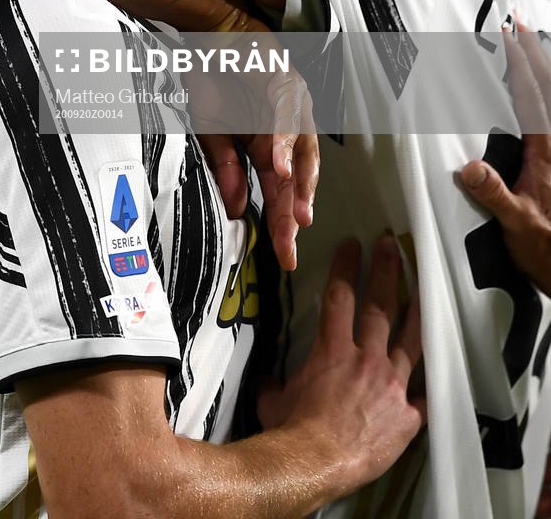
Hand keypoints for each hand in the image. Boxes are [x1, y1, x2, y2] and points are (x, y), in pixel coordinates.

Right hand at [195, 49, 318, 269]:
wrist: (210, 33)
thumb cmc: (213, 78)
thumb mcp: (211, 130)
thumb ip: (225, 167)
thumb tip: (235, 208)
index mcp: (268, 146)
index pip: (280, 192)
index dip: (282, 223)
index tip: (282, 256)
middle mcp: (288, 130)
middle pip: (297, 179)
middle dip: (294, 214)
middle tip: (291, 246)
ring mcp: (292, 107)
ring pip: (304, 150)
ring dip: (300, 182)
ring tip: (297, 215)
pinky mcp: (286, 84)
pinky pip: (287, 117)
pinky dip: (284, 141)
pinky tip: (278, 165)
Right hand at [258, 237, 424, 494]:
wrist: (316, 462)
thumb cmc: (290, 430)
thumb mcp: (272, 399)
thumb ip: (276, 382)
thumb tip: (268, 380)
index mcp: (331, 349)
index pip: (339, 296)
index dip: (346, 266)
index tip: (352, 245)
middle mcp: (365, 358)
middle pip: (380, 305)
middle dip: (386, 271)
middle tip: (391, 246)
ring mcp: (391, 384)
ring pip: (411, 339)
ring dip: (418, 309)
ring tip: (427, 285)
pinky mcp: (408, 414)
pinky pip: (424, 394)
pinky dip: (428, 382)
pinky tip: (439, 370)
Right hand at [461, 27, 550, 294]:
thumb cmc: (547, 249)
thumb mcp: (517, 225)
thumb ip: (494, 194)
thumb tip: (468, 168)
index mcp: (546, 152)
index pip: (532, 97)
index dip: (521, 64)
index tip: (509, 35)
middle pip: (547, 91)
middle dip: (534, 55)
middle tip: (520, 26)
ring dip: (542, 74)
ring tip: (531, 47)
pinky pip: (547, 120)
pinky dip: (543, 100)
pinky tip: (535, 98)